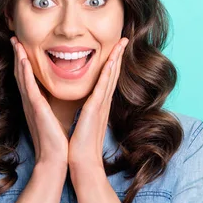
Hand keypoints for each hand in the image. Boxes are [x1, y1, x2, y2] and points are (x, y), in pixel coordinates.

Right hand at [11, 36, 68, 167]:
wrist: (56, 160)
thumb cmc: (57, 142)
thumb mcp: (54, 119)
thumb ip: (52, 107)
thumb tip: (56, 98)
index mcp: (36, 104)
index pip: (28, 78)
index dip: (23, 62)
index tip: (22, 46)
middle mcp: (30, 103)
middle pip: (20, 74)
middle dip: (17, 55)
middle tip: (14, 38)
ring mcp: (31, 105)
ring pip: (22, 76)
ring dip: (18, 58)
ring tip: (15, 42)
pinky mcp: (35, 109)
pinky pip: (28, 87)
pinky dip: (24, 72)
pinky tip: (22, 59)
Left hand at [68, 37, 128, 169]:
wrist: (82, 163)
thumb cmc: (79, 146)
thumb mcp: (80, 123)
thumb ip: (83, 112)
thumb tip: (81, 105)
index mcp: (98, 105)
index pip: (106, 79)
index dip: (111, 63)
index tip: (115, 48)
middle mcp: (102, 103)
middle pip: (112, 74)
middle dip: (118, 55)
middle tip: (124, 39)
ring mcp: (101, 106)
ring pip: (111, 77)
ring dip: (116, 58)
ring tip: (121, 43)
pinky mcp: (95, 110)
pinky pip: (103, 87)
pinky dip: (108, 73)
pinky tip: (111, 61)